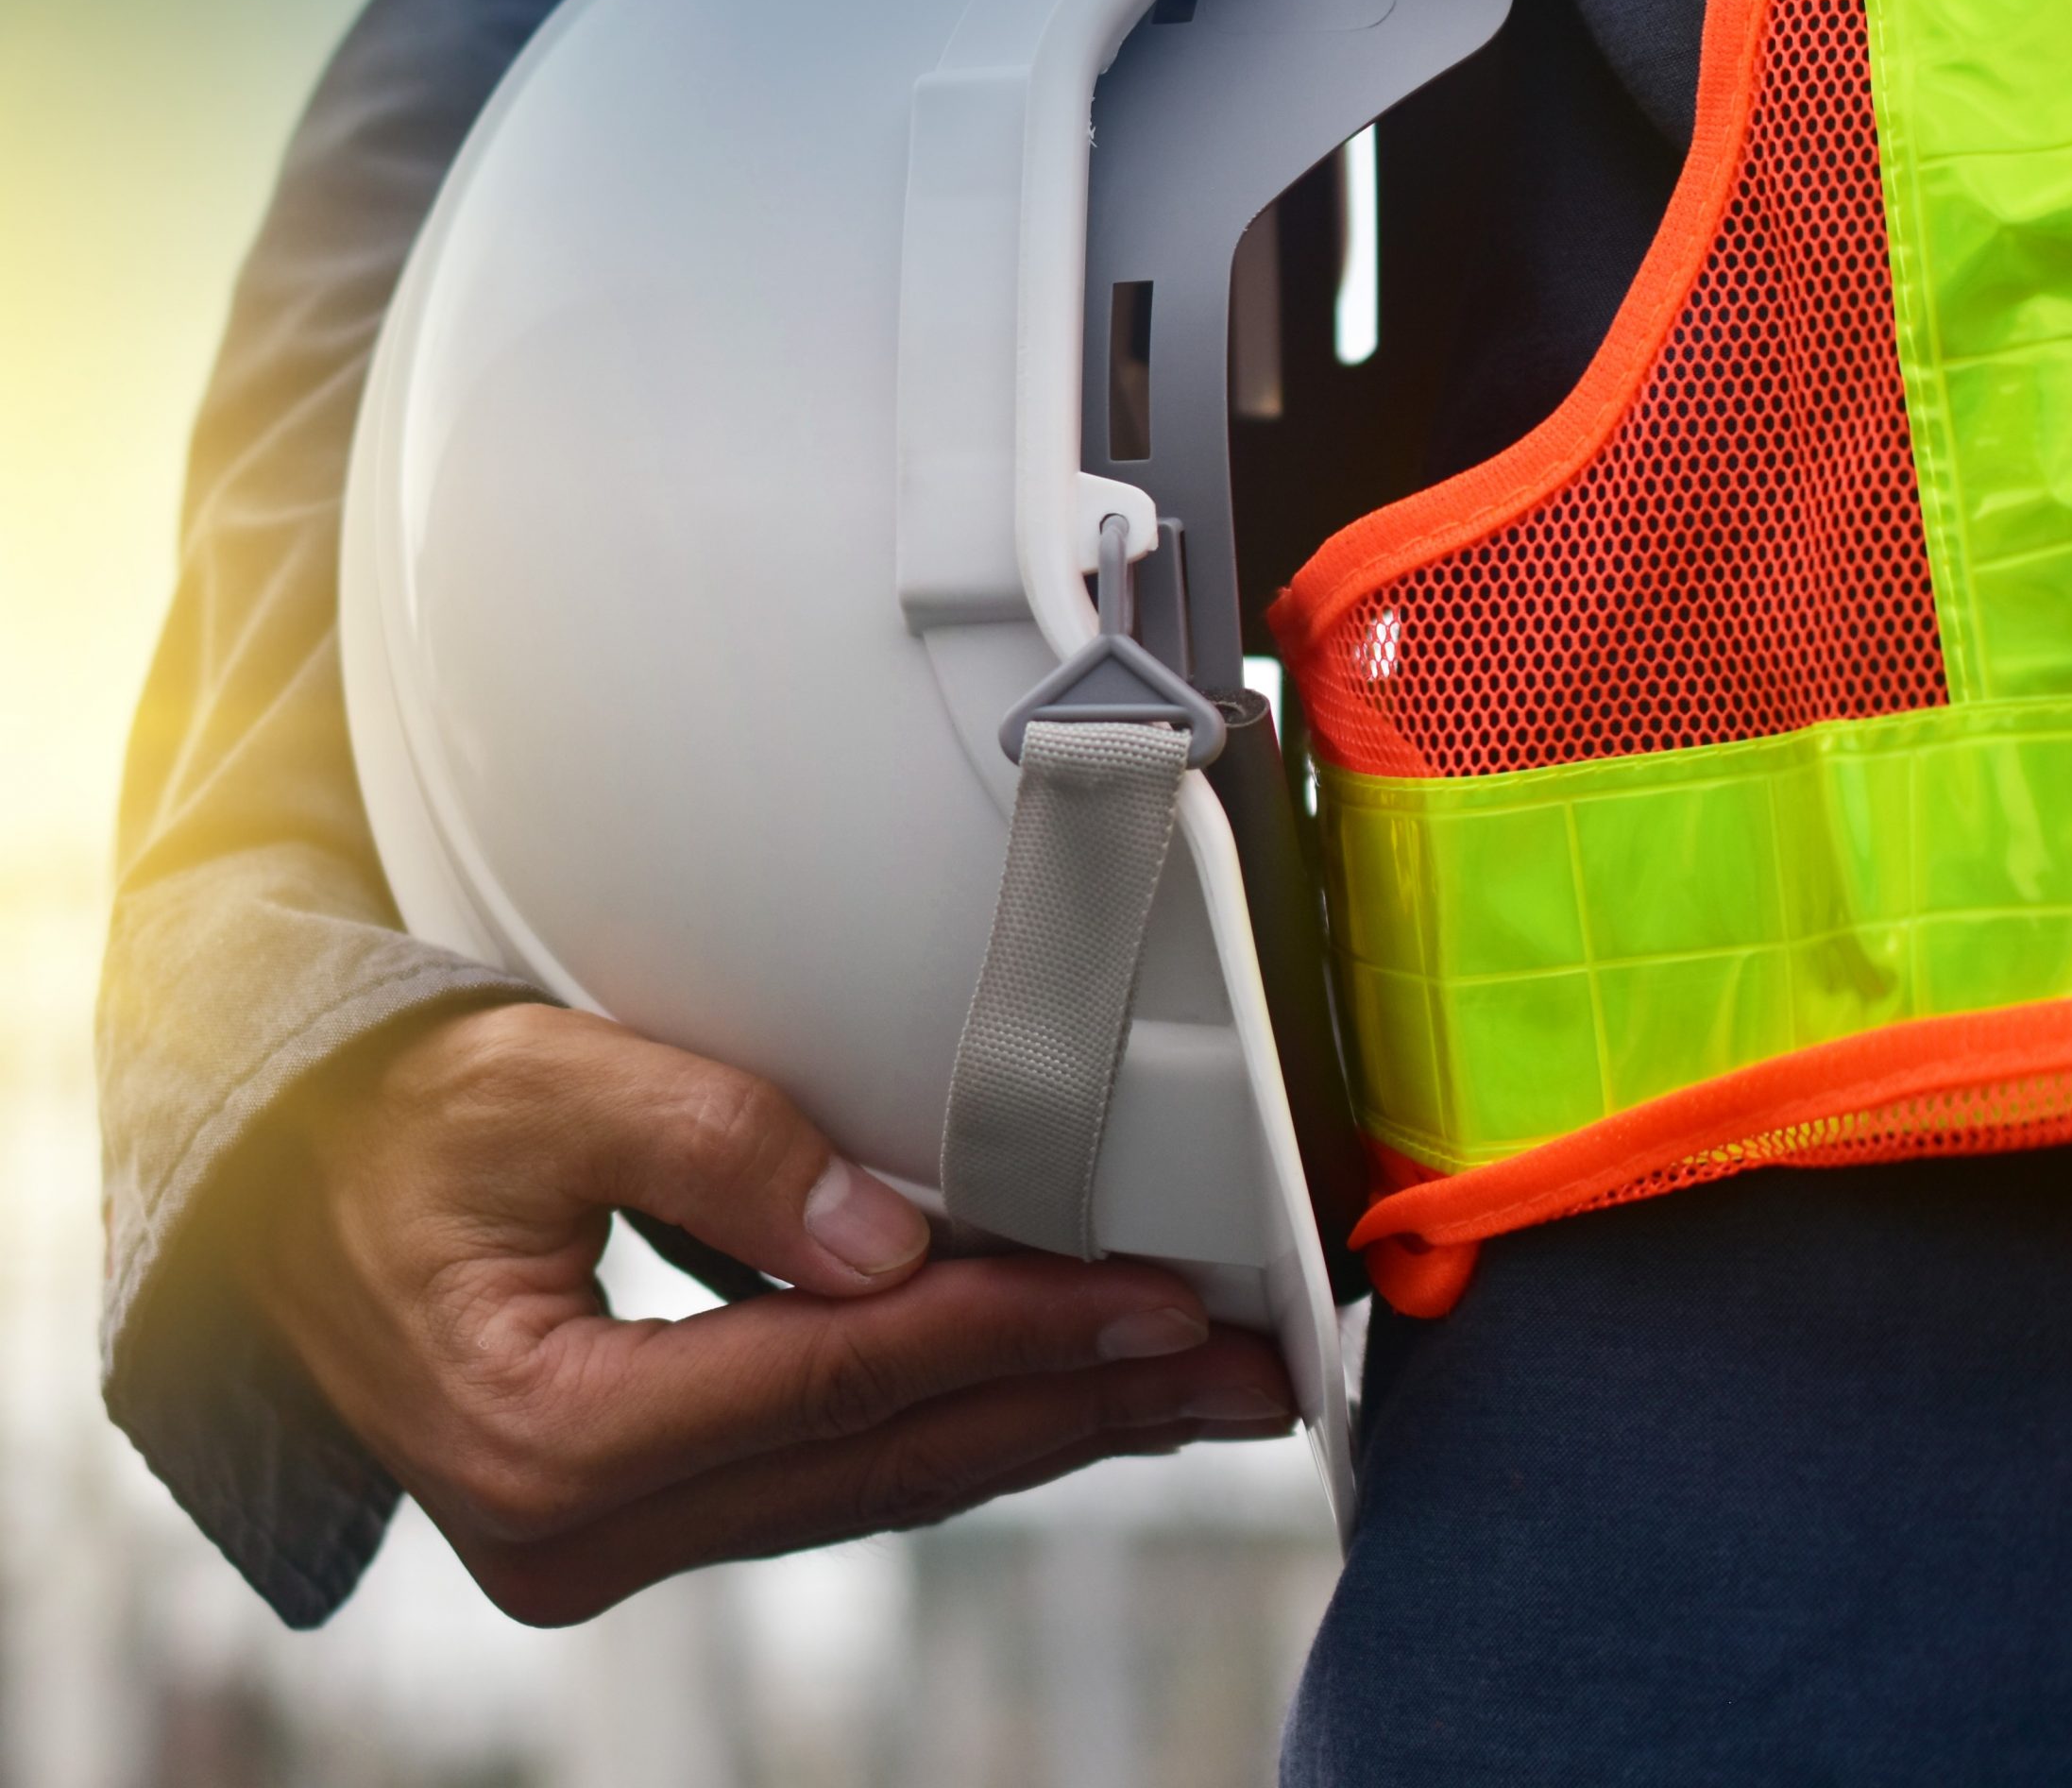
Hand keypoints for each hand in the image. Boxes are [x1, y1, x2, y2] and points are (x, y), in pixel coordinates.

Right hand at [233, 1000, 1293, 1623]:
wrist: (281, 1194)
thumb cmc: (396, 1123)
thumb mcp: (536, 1086)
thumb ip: (712, 1144)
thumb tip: (890, 1238)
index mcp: (547, 1435)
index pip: (837, 1381)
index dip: (1011, 1331)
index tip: (1154, 1301)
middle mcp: (580, 1526)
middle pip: (884, 1461)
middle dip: (1077, 1408)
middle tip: (1240, 1373)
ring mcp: (608, 1537)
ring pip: (876, 1484)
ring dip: (1044, 1428)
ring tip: (1190, 1392)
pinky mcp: (638, 1510)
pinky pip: (835, 1475)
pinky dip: (958, 1424)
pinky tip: (1055, 1396)